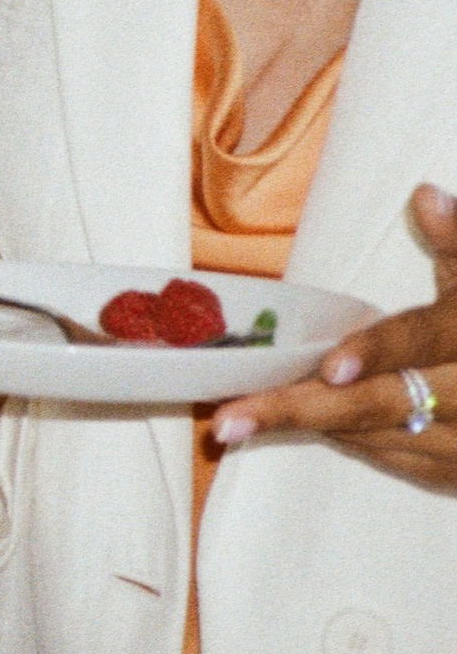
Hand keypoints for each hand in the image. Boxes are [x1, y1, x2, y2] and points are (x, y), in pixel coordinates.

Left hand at [206, 185, 456, 486]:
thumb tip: (425, 194)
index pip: (421, 339)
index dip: (376, 352)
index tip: (329, 368)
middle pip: (383, 404)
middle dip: (302, 411)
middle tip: (227, 420)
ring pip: (381, 438)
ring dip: (315, 428)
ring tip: (241, 415)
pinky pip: (398, 459)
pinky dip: (352, 441)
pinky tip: (309, 422)